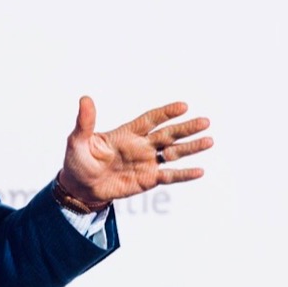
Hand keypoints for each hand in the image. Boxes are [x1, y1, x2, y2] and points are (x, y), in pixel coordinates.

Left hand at [57, 97, 211, 208]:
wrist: (80, 187)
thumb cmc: (78, 161)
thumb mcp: (78, 140)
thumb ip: (85, 122)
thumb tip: (85, 99)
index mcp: (127, 133)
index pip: (150, 119)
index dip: (166, 113)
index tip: (183, 106)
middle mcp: (141, 146)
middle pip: (168, 134)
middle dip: (186, 128)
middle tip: (205, 121)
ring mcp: (146, 162)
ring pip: (173, 153)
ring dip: (191, 148)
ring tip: (209, 141)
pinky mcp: (148, 179)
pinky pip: (169, 176)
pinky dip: (184, 174)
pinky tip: (200, 170)